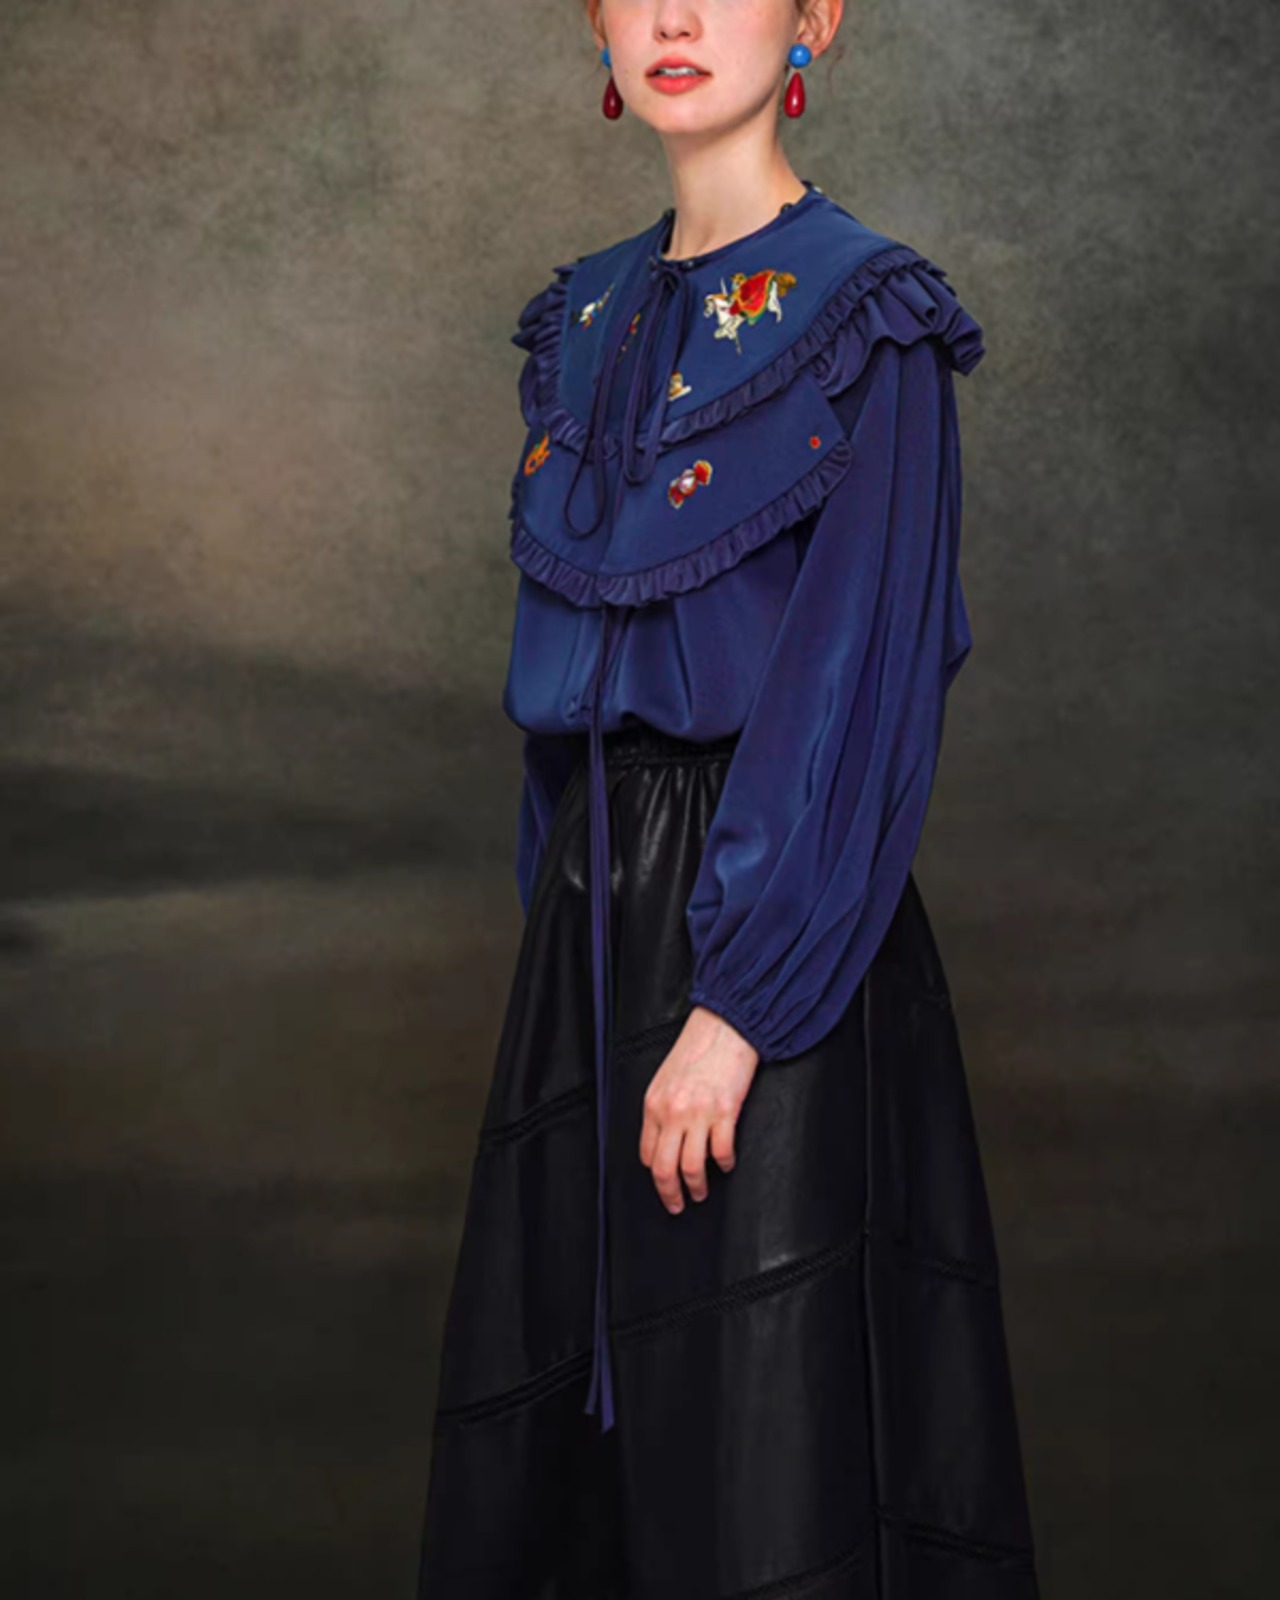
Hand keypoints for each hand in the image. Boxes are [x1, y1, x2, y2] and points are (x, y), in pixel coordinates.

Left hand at [639, 1005, 759, 1213]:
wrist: (724, 1027)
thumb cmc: (696, 1050)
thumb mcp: (665, 1079)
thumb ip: (662, 1109)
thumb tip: (663, 1140)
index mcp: (654, 1104)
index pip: (647, 1153)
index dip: (655, 1173)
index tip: (663, 1182)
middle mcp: (673, 1112)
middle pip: (664, 1168)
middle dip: (670, 1194)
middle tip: (677, 1205)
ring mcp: (699, 1114)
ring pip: (692, 1167)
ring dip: (696, 1187)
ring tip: (701, 1193)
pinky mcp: (725, 1112)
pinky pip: (722, 1151)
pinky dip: (724, 1164)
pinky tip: (726, 1164)